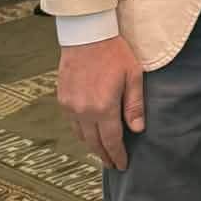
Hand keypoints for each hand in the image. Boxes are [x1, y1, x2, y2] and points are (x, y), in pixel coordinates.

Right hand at [57, 36, 145, 168]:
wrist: (86, 34)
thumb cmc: (114, 52)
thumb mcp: (133, 76)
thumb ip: (134, 105)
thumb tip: (137, 129)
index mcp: (103, 107)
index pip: (111, 141)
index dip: (117, 155)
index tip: (122, 165)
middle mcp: (83, 111)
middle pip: (94, 143)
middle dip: (104, 155)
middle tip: (112, 163)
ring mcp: (70, 106)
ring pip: (80, 135)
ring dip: (91, 145)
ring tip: (102, 151)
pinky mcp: (62, 98)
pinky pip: (72, 123)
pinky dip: (81, 132)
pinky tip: (89, 132)